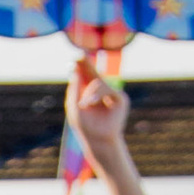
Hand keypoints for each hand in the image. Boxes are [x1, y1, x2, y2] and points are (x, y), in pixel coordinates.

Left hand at [67, 52, 129, 168]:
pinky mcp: (120, 98)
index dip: (80, 67)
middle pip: (93, 73)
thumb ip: (73, 90)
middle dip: (86, 64)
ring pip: (98, 82)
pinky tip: (91, 103)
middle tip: (79, 55)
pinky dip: (97, 95)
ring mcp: (111, 94)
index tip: (75, 57)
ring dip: (89, 92)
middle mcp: (100, 93)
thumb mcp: (74, 108)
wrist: (98, 140)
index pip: (84, 77)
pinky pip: (107, 88)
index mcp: (88, 94)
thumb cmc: (85, 126)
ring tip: (84, 105)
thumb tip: (74, 72)